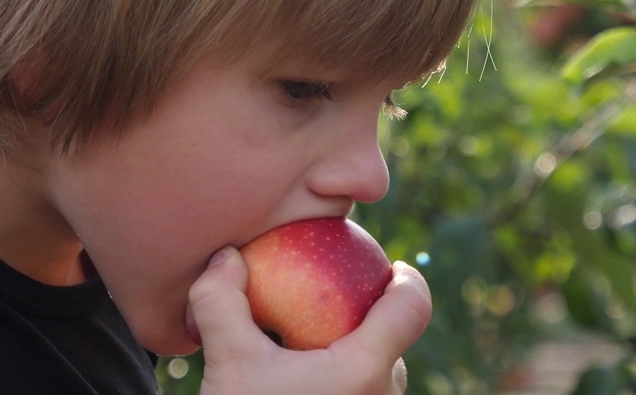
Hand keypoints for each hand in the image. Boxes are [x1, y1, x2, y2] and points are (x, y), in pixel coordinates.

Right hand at [187, 247, 430, 394]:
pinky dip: (345, 384)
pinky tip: (308, 382)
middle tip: (331, 302)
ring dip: (353, 357)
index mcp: (364, 370)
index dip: (409, 279)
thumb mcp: (226, 364)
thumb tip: (227, 254)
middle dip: (367, 319)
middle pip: (393, 344)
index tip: (391, 267)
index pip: (413, 307)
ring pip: (378, 379)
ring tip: (313, 346)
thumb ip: (222, 300)